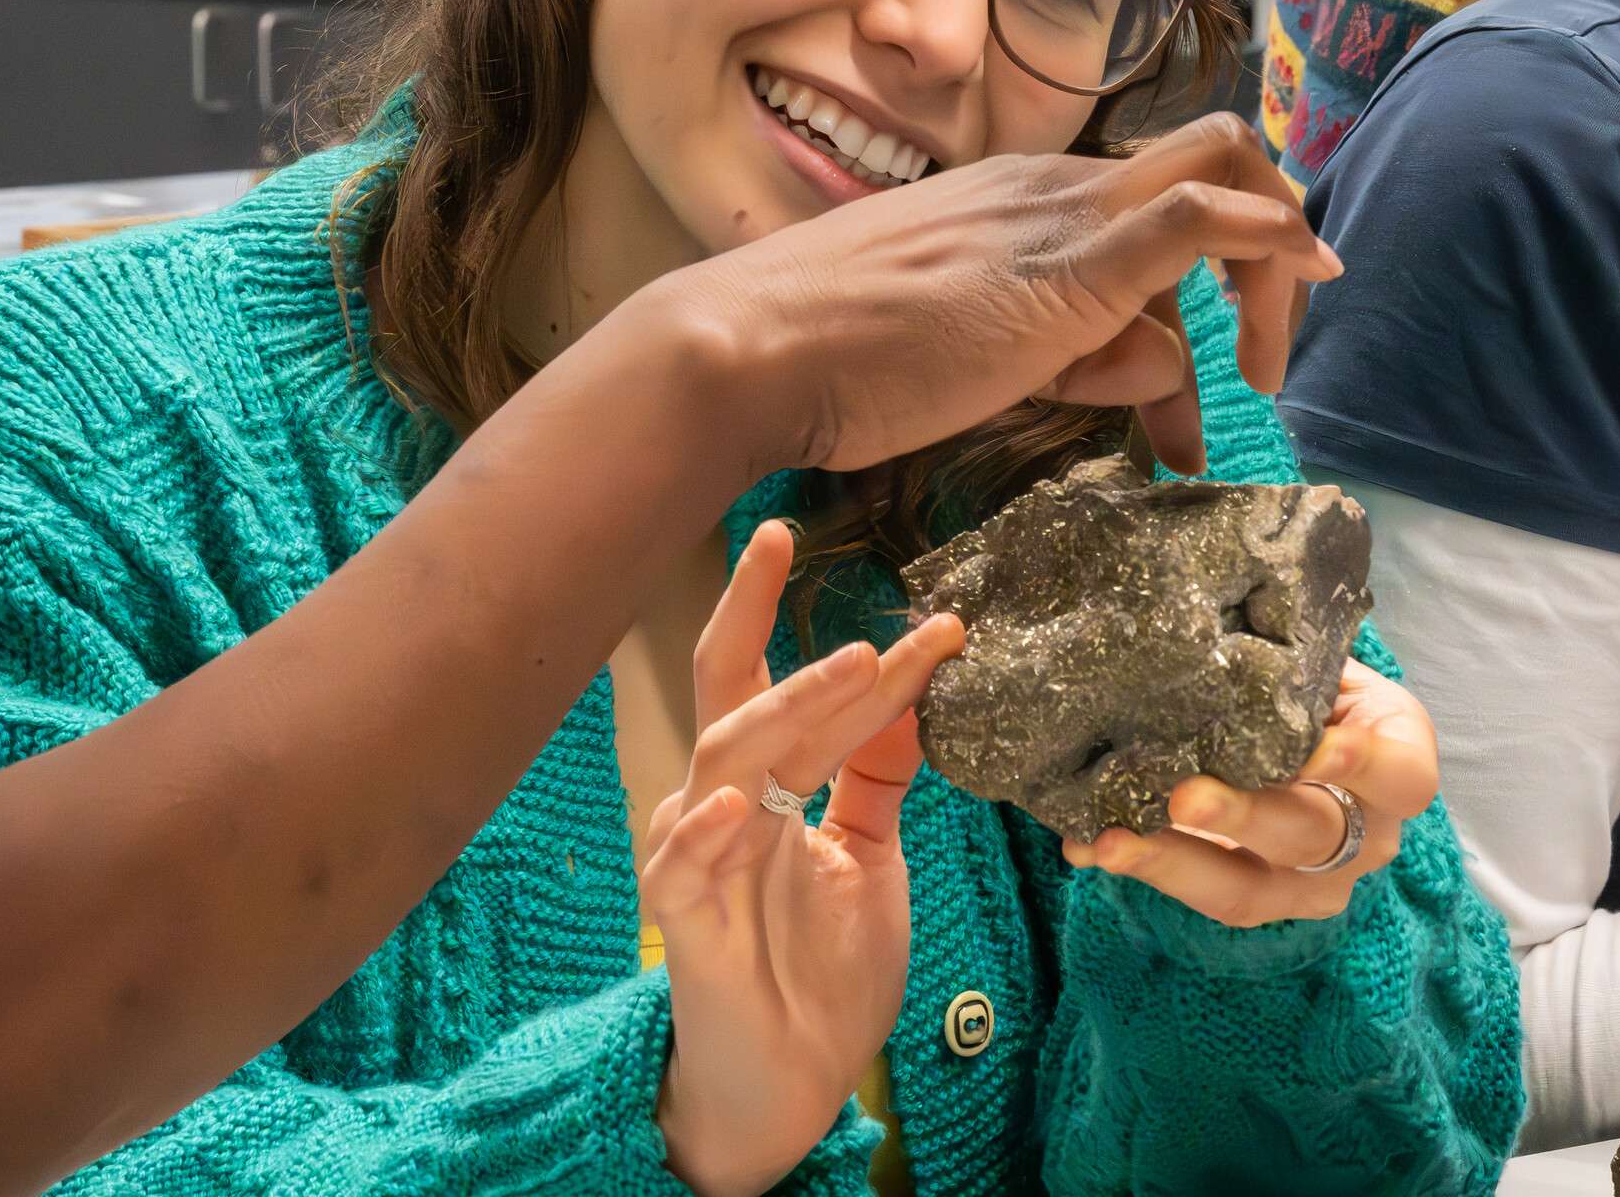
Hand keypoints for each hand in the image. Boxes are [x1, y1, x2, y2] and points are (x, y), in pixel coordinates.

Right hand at [628, 112, 1339, 478]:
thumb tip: (1157, 366)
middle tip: (1266, 359)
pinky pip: (1199, 215)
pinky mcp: (1069, 264)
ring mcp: (1062, 216)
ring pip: (1222, 180)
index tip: (1227, 355)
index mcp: (1023, 195)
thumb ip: (1074, 357)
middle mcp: (1053, 186)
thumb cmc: (836, 362)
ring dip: (1268, 281)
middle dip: (1270, 250)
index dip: (1215, 264)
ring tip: (1250, 387)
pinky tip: (1301, 276)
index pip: (1153, 199)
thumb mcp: (979, 361)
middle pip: (1214, 162)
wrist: (754, 350)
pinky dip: (1266, 236)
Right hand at [644, 522, 964, 1196]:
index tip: (938, 621)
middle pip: (729, 690)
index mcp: (769, 787)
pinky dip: (706, 830)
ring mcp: (697, 856)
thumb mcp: (869, 858)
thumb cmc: (821, 971)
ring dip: (784, 706)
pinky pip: (682, 862)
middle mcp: (724, 804)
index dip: (868, 660)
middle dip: (749, 611)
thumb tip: (911, 695)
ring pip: (724, 756)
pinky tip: (738, 807)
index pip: (803, 695)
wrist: (793, 1079)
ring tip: (847, 666)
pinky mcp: (682, 919)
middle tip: (782, 540)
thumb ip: (876, 779)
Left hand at [1061, 661, 1435, 926]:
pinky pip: (1196, 893)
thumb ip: (1289, 655)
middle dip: (1244, 817)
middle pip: (1312, 836)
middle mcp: (1366, 836)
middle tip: (1184, 795)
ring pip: (1248, 887)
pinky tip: (1086, 845)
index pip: (1401, 775)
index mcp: (1398, 763)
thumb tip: (1211, 616)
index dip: (1364, 765)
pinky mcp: (1253, 898)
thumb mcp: (1321, 662)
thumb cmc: (1313, 686)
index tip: (1319, 746)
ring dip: (1175, 863)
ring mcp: (1311, 882)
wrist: (1308, 735)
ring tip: (1114, 841)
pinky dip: (1140, 868)